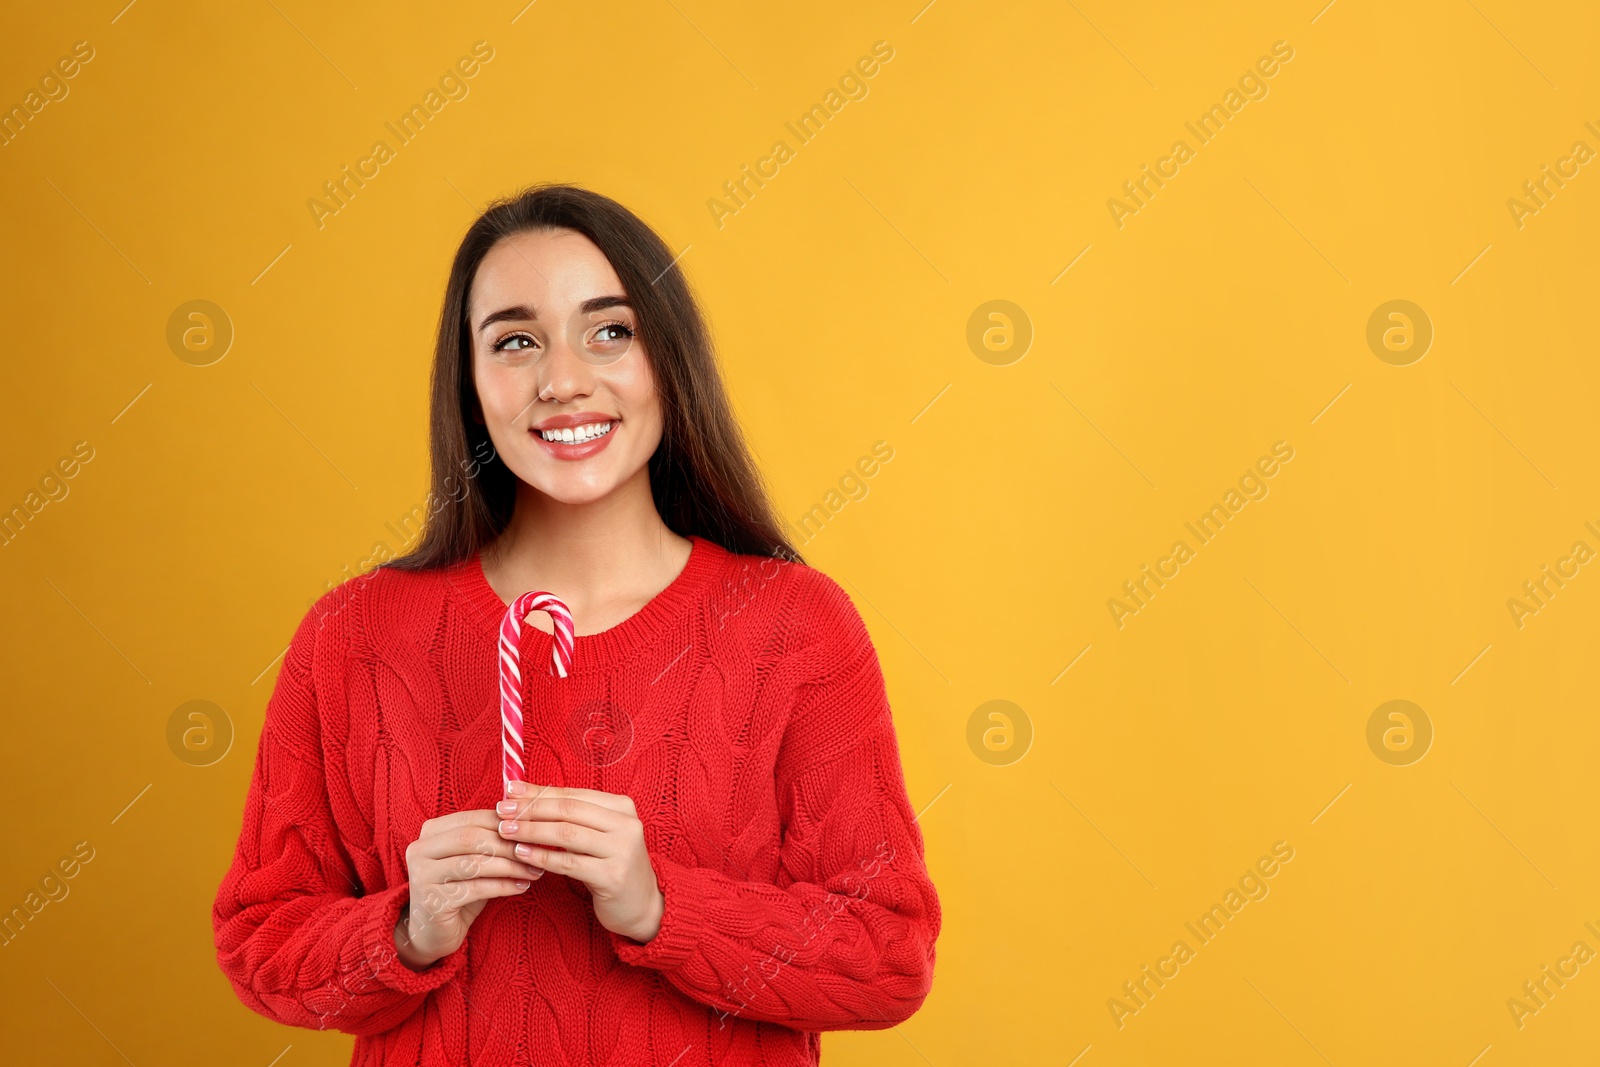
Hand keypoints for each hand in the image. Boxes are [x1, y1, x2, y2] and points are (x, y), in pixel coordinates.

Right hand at [397, 809, 546, 969]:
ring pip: (475, 863)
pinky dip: (503, 886)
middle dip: (509, 844)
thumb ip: (491, 840)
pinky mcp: (432, 901)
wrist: (432, 932)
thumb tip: (528, 820)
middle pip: (472, 838)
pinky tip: (522, 887)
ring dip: (510, 866)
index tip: (534, 829)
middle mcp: (420, 849)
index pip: (473, 818)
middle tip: (537, 851)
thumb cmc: (459, 889)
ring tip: (534, 871)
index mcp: (431, 831)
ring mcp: (422, 875)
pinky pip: (476, 888)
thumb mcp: (474, 860)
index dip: (506, 823)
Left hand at [496, 781, 663, 943]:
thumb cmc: (611, 865)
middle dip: (531, 809)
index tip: (510, 791)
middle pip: (569, 810)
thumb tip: (526, 796)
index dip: (539, 792)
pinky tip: (521, 854)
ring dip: (532, 831)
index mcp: (622, 807)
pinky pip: (569, 863)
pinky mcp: (613, 876)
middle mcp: (626, 824)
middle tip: (502, 811)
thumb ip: (571, 817)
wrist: (642, 905)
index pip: (573, 794)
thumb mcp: (597, 836)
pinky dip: (542, 857)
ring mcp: (622, 850)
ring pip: (567, 834)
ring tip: (506, 831)